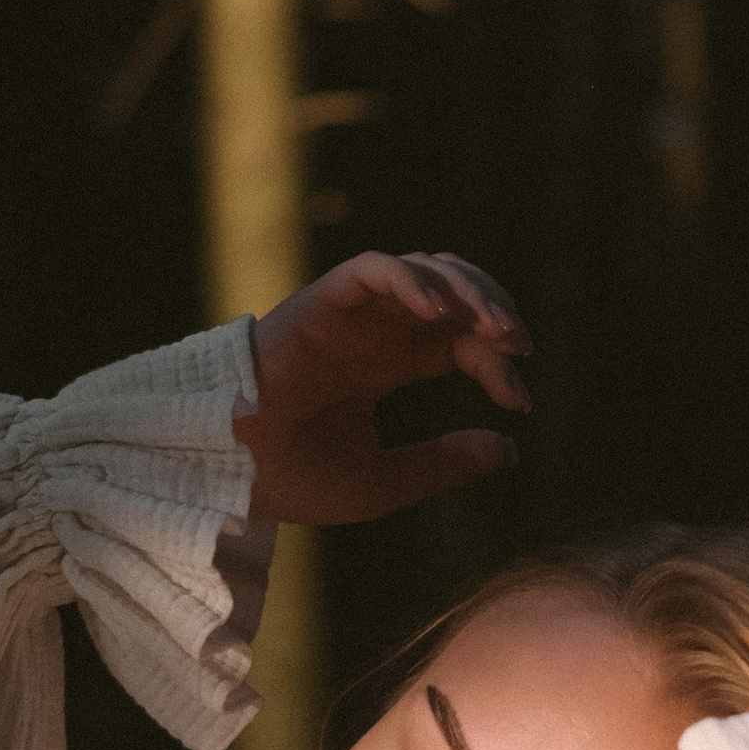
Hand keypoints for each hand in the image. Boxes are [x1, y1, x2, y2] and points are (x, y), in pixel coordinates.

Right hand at [238, 249, 531, 526]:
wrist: (228, 473)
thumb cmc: (293, 479)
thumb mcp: (386, 480)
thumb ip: (445, 464)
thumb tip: (511, 448)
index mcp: (388, 363)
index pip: (460, 344)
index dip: (497, 365)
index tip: (520, 402)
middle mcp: (373, 330)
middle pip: (453, 293)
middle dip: (494, 310)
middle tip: (520, 344)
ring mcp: (348, 312)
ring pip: (422, 269)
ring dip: (466, 288)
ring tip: (493, 325)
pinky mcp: (321, 301)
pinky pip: (373, 270)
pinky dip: (411, 280)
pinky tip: (439, 313)